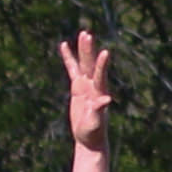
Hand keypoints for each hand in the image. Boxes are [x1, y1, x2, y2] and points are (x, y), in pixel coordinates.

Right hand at [59, 28, 114, 153]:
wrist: (89, 138)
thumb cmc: (93, 132)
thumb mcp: (96, 122)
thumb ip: (99, 110)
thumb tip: (107, 100)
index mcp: (99, 93)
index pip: (100, 76)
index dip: (101, 65)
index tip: (105, 53)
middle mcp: (94, 86)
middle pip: (91, 65)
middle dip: (88, 51)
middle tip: (87, 35)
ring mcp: (86, 85)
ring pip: (84, 64)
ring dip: (83, 50)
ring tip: (84, 33)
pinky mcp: (77, 87)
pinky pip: (72, 69)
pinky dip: (69, 58)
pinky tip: (64, 45)